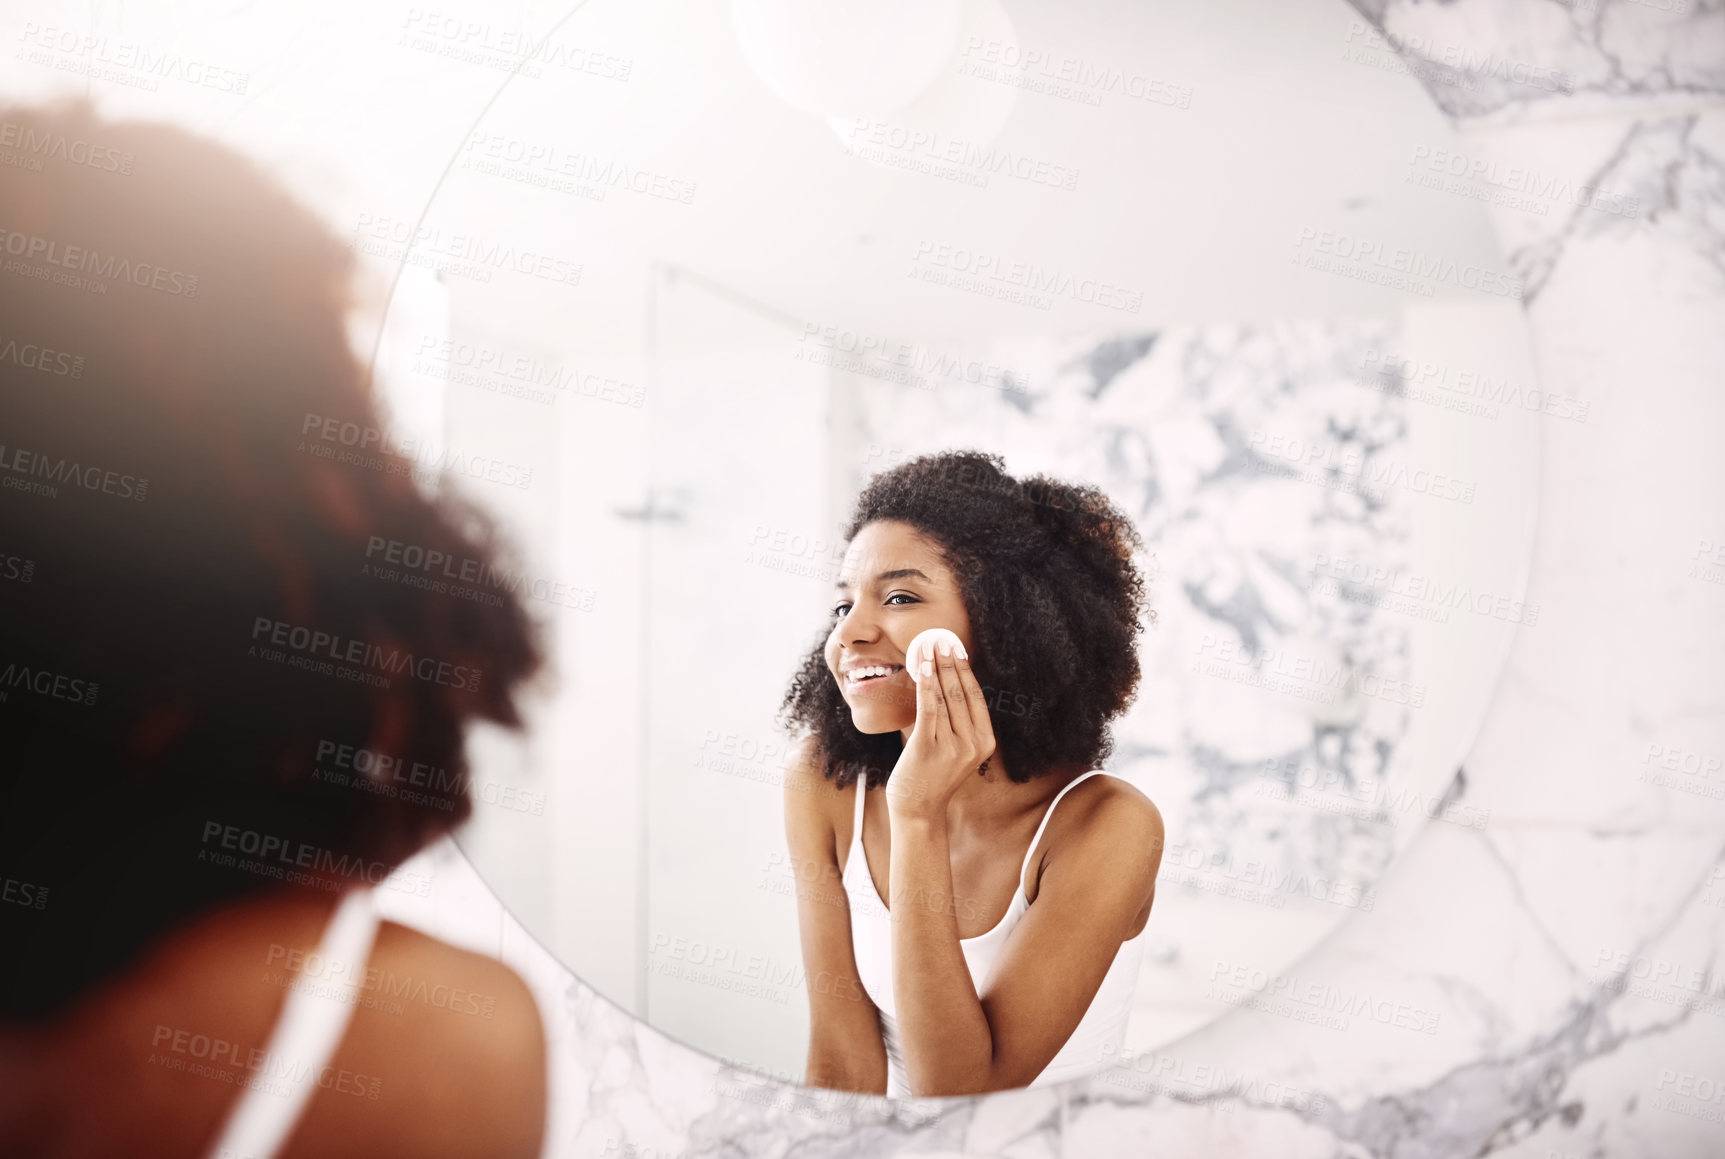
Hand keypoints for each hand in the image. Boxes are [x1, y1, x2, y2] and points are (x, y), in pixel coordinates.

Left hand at [886, 639, 997, 819]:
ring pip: (945, 698)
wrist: (918, 810)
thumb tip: (943, 680)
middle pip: (961, 694)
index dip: (966, 671)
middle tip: (942, 640)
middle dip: (950, 663)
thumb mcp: (954, 749)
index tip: (958, 650)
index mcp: (985, 743)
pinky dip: (926, 685)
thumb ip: (954, 721)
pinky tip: (923, 667)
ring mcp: (952, 747)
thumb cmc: (933, 777)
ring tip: (929, 647)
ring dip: (936, 668)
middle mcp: (973, 745)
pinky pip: (929, 708)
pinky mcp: (928, 748)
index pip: (976, 698)